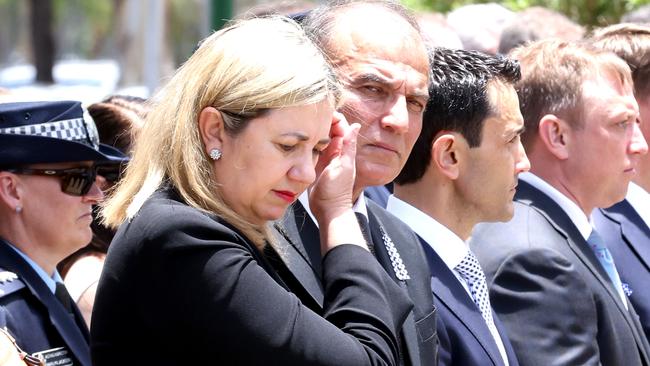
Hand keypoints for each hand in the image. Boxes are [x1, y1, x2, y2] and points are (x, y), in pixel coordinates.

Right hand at [310, 113, 365, 253]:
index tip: (322, 112)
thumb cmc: (337, 190)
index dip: (333, 117)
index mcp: (342, 149)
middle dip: (320, 121)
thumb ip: (348, 146)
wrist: (327, 209)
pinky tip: (299, 138)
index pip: (339, 126)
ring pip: (317, 138)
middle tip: (308, 115)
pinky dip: (306, 143)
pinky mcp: (312, 164)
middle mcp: (332, 151)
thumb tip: (356, 125)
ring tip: (302, 123)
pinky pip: (309, 149)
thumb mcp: (343, 166)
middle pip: (327, 129)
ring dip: (312, 131)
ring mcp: (322, 157)